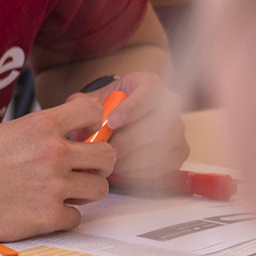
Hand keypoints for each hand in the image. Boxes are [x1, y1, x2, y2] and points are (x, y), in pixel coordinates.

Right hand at [0, 94, 115, 241]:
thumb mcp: (8, 132)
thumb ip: (43, 130)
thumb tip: (78, 126)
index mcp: (40, 126)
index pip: (94, 113)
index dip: (94, 124)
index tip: (84, 134)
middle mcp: (53, 153)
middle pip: (108, 156)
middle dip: (96, 164)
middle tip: (78, 171)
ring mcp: (53, 186)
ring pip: (100, 188)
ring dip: (83, 192)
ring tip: (58, 192)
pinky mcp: (48, 216)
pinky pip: (77, 217)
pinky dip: (62, 216)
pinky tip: (40, 210)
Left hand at [75, 70, 186, 188]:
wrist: (125, 119)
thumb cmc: (109, 108)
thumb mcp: (94, 99)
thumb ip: (82, 104)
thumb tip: (75, 111)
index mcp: (149, 84)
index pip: (148, 94)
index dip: (132, 109)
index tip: (111, 122)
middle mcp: (169, 104)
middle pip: (158, 124)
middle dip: (130, 140)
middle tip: (108, 151)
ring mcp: (177, 129)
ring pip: (162, 147)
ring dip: (134, 158)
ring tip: (111, 162)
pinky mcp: (180, 151)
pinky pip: (165, 165)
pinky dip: (142, 171)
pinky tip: (122, 170)